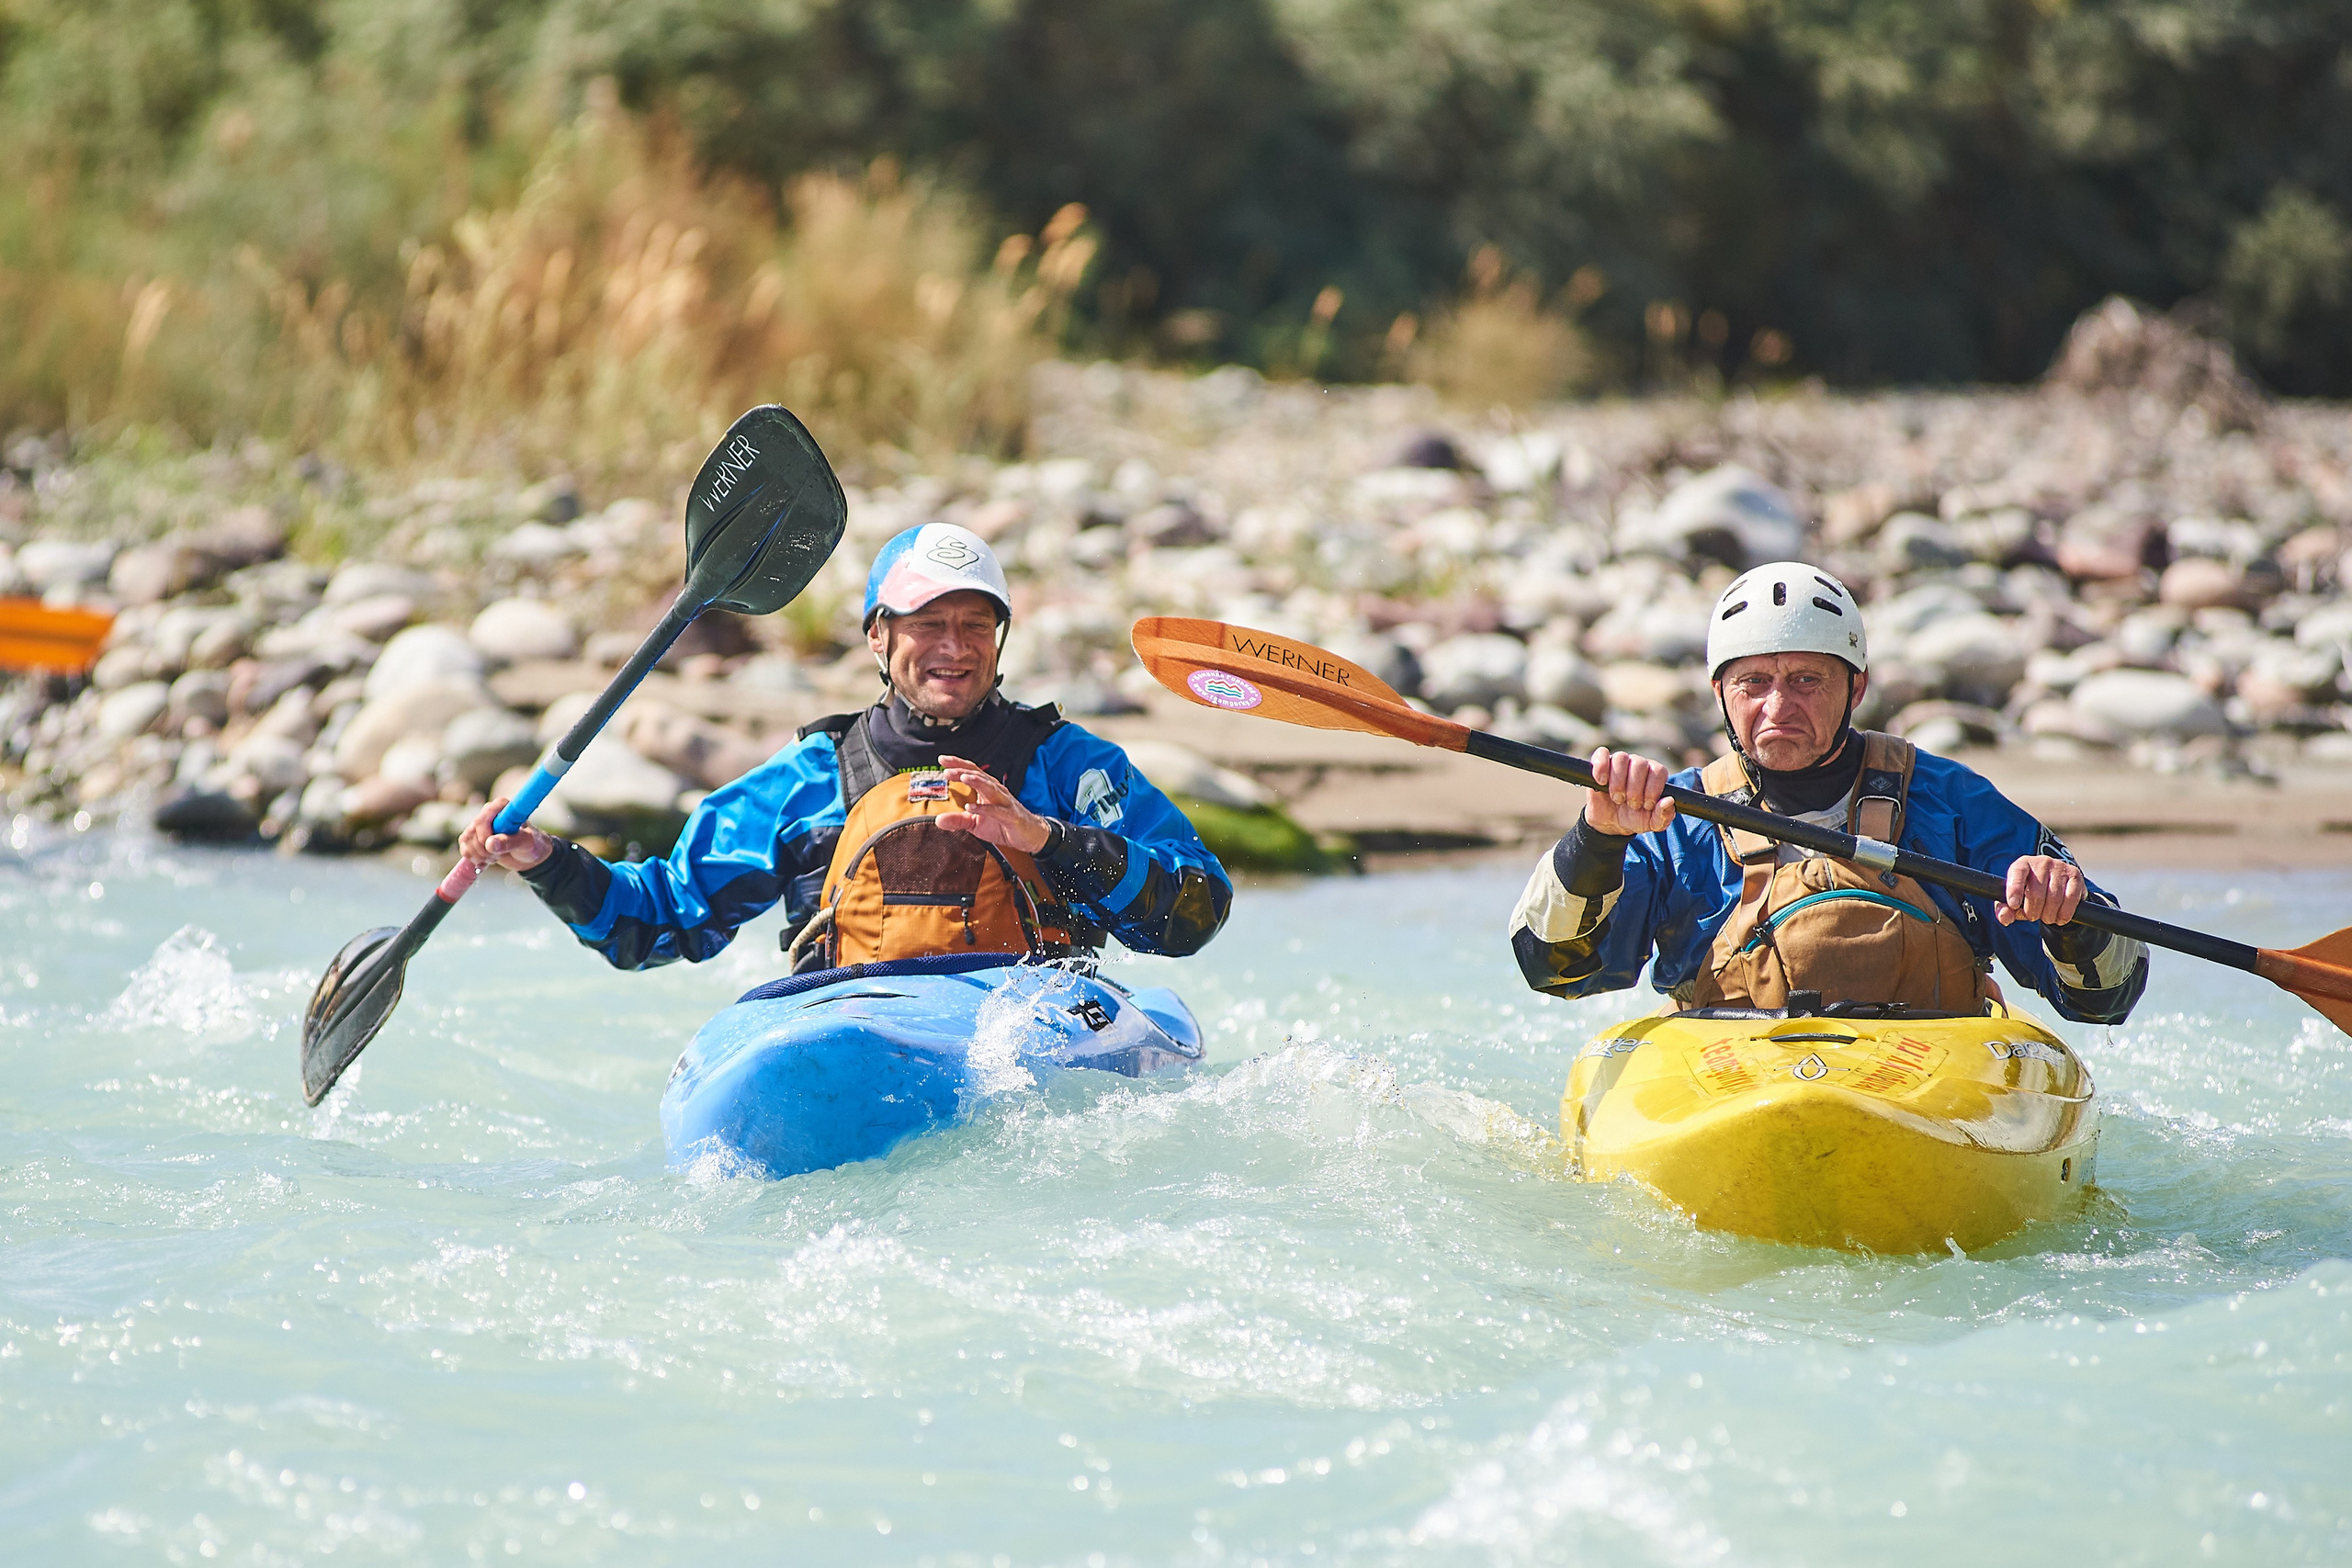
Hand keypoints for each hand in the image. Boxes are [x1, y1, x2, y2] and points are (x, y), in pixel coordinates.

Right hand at [459, 797, 554, 872]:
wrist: (529, 855)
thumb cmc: (532, 844)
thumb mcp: (526, 843)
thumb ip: (510, 842)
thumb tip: (489, 844)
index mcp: (504, 808)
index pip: (488, 810)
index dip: (487, 829)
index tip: (492, 843)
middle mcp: (489, 814)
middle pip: (474, 829)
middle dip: (484, 847)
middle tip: (498, 856)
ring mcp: (479, 827)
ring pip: (467, 840)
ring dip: (479, 855)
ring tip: (495, 858)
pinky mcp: (473, 839)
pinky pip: (464, 849)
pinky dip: (473, 858)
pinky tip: (486, 861)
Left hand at [936, 754, 1051, 853]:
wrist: (1029, 835)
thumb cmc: (1003, 825)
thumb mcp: (975, 824)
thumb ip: (957, 820)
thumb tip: (938, 820)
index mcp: (987, 789)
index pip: (972, 772)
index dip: (958, 764)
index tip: (942, 759)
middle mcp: (996, 791)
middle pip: (978, 776)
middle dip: (962, 771)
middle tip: (947, 770)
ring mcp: (1005, 802)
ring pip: (989, 788)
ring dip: (976, 782)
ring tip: (962, 778)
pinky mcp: (1011, 816)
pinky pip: (996, 810)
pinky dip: (983, 808)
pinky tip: (971, 807)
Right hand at [1583, 747, 1676, 835]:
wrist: (1610, 822)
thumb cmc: (1634, 818)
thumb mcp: (1651, 823)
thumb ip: (1664, 815)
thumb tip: (1669, 801)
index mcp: (1654, 775)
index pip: (1659, 771)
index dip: (1653, 788)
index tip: (1646, 805)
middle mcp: (1638, 765)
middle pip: (1640, 764)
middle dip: (1635, 789)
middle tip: (1631, 804)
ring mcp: (1619, 763)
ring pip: (1621, 758)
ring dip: (1618, 782)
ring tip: (1617, 798)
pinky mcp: (1601, 764)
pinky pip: (1602, 754)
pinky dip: (1601, 767)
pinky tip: (1602, 782)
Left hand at [1998, 854, 2085, 926]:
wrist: (2057, 886)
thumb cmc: (2029, 893)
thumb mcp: (2014, 899)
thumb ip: (2005, 909)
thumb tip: (2004, 918)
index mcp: (2023, 864)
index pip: (2017, 873)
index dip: (2014, 890)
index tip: (2014, 905)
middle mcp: (2042, 862)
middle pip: (2036, 893)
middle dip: (2032, 912)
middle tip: (2032, 917)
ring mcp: (2060, 867)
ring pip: (2054, 898)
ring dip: (2048, 915)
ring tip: (2046, 918)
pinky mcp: (2075, 875)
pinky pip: (2070, 899)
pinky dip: (2064, 914)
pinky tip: (2059, 917)